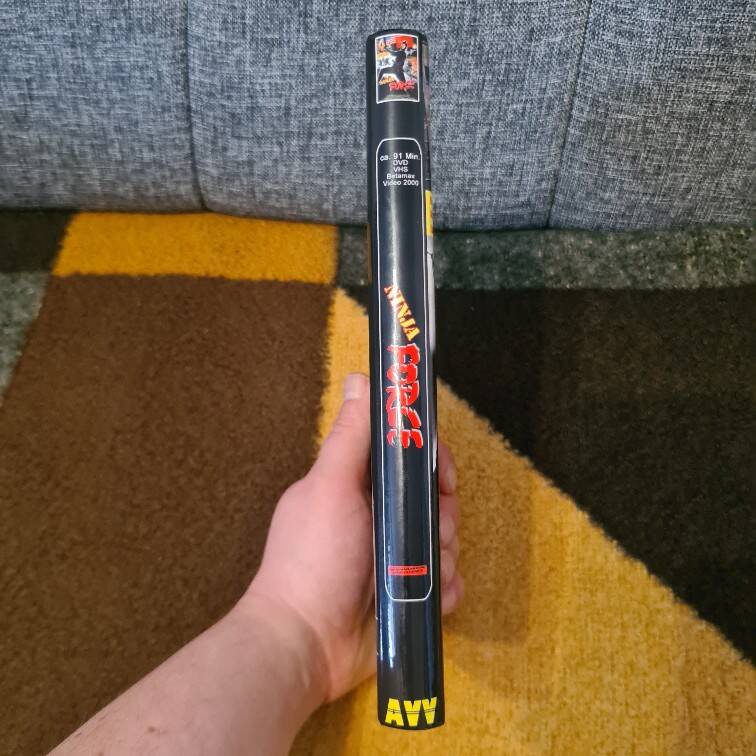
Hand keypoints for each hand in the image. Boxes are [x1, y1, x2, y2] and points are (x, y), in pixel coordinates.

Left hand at [244, 372, 462, 703]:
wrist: (305, 646)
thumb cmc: (312, 558)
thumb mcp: (330, 488)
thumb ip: (350, 437)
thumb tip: (359, 378)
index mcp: (358, 486)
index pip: (409, 457)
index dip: (432, 461)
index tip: (442, 476)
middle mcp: (378, 517)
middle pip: (435, 499)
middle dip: (442, 515)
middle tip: (430, 534)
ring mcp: (394, 559)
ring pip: (445, 541)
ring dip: (442, 557)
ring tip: (420, 576)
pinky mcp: (407, 595)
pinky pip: (446, 582)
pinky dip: (444, 590)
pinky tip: (430, 598)